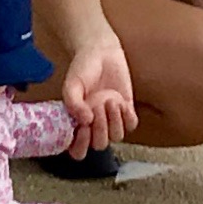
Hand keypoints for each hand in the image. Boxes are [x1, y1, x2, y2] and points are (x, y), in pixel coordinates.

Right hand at [59, 36, 136, 152]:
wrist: (100, 52)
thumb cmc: (82, 69)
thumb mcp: (71, 85)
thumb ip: (72, 103)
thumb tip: (85, 121)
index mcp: (77, 124)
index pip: (78, 151)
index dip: (81, 146)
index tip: (83, 128)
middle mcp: (94, 125)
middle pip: (100, 145)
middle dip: (99, 128)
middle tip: (97, 107)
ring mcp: (111, 119)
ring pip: (116, 137)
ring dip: (114, 120)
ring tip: (109, 100)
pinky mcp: (126, 110)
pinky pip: (131, 125)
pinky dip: (127, 115)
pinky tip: (120, 101)